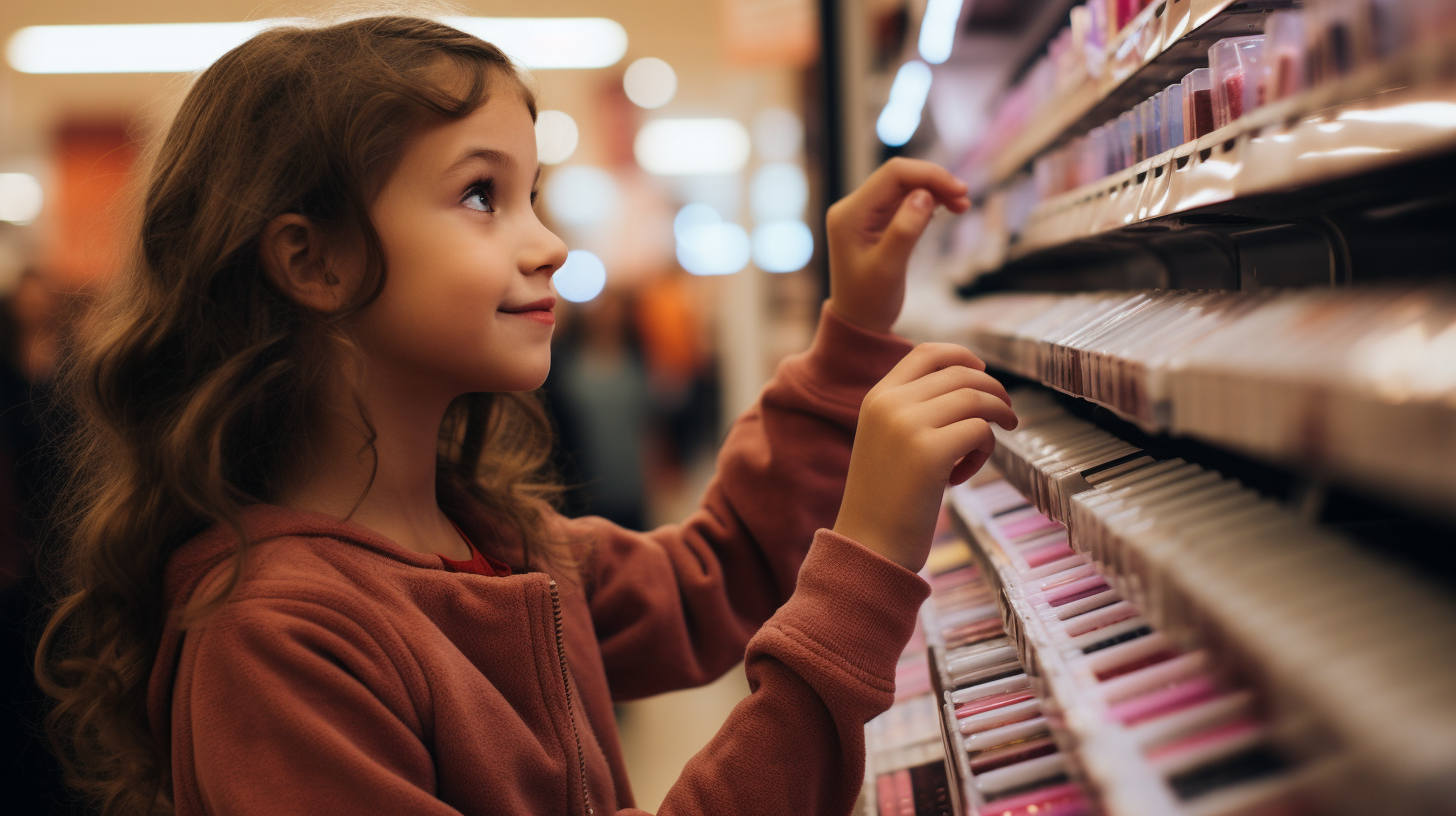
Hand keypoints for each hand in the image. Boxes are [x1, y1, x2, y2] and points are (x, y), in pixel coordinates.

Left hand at [826, 158, 970, 334]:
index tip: (960, 191)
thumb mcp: (888, 269)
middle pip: (900, 177)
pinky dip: (928, 201)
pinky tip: (948, 210)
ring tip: (962, 206)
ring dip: (934, 191)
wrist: (858, 323)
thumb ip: (904, 231)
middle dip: (934, 182)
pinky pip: (905, 201)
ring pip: (905, 187)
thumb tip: (924, 195)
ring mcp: (865, 213)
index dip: (929, 176)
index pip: (893, 175)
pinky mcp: (877, 222)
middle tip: (965, 201)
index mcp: (849, 214)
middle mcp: (854, 207)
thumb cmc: (869, 301)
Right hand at [832, 343, 1015, 571]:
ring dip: (995, 420)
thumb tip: (971, 387)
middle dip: (993, 391)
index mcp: (877, 398)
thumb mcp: (887, 441)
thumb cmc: (885, 499)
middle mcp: (890, 403)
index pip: (926, 353)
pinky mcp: (929, 453)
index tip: (982, 373)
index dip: (962, 357)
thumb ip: (914, 411)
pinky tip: (962, 475)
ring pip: (975, 398)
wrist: (868, 545)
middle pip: (960, 374)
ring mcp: (907, 425)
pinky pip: (979, 431)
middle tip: (1007, 417)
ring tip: (986, 447)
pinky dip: (983, 450)